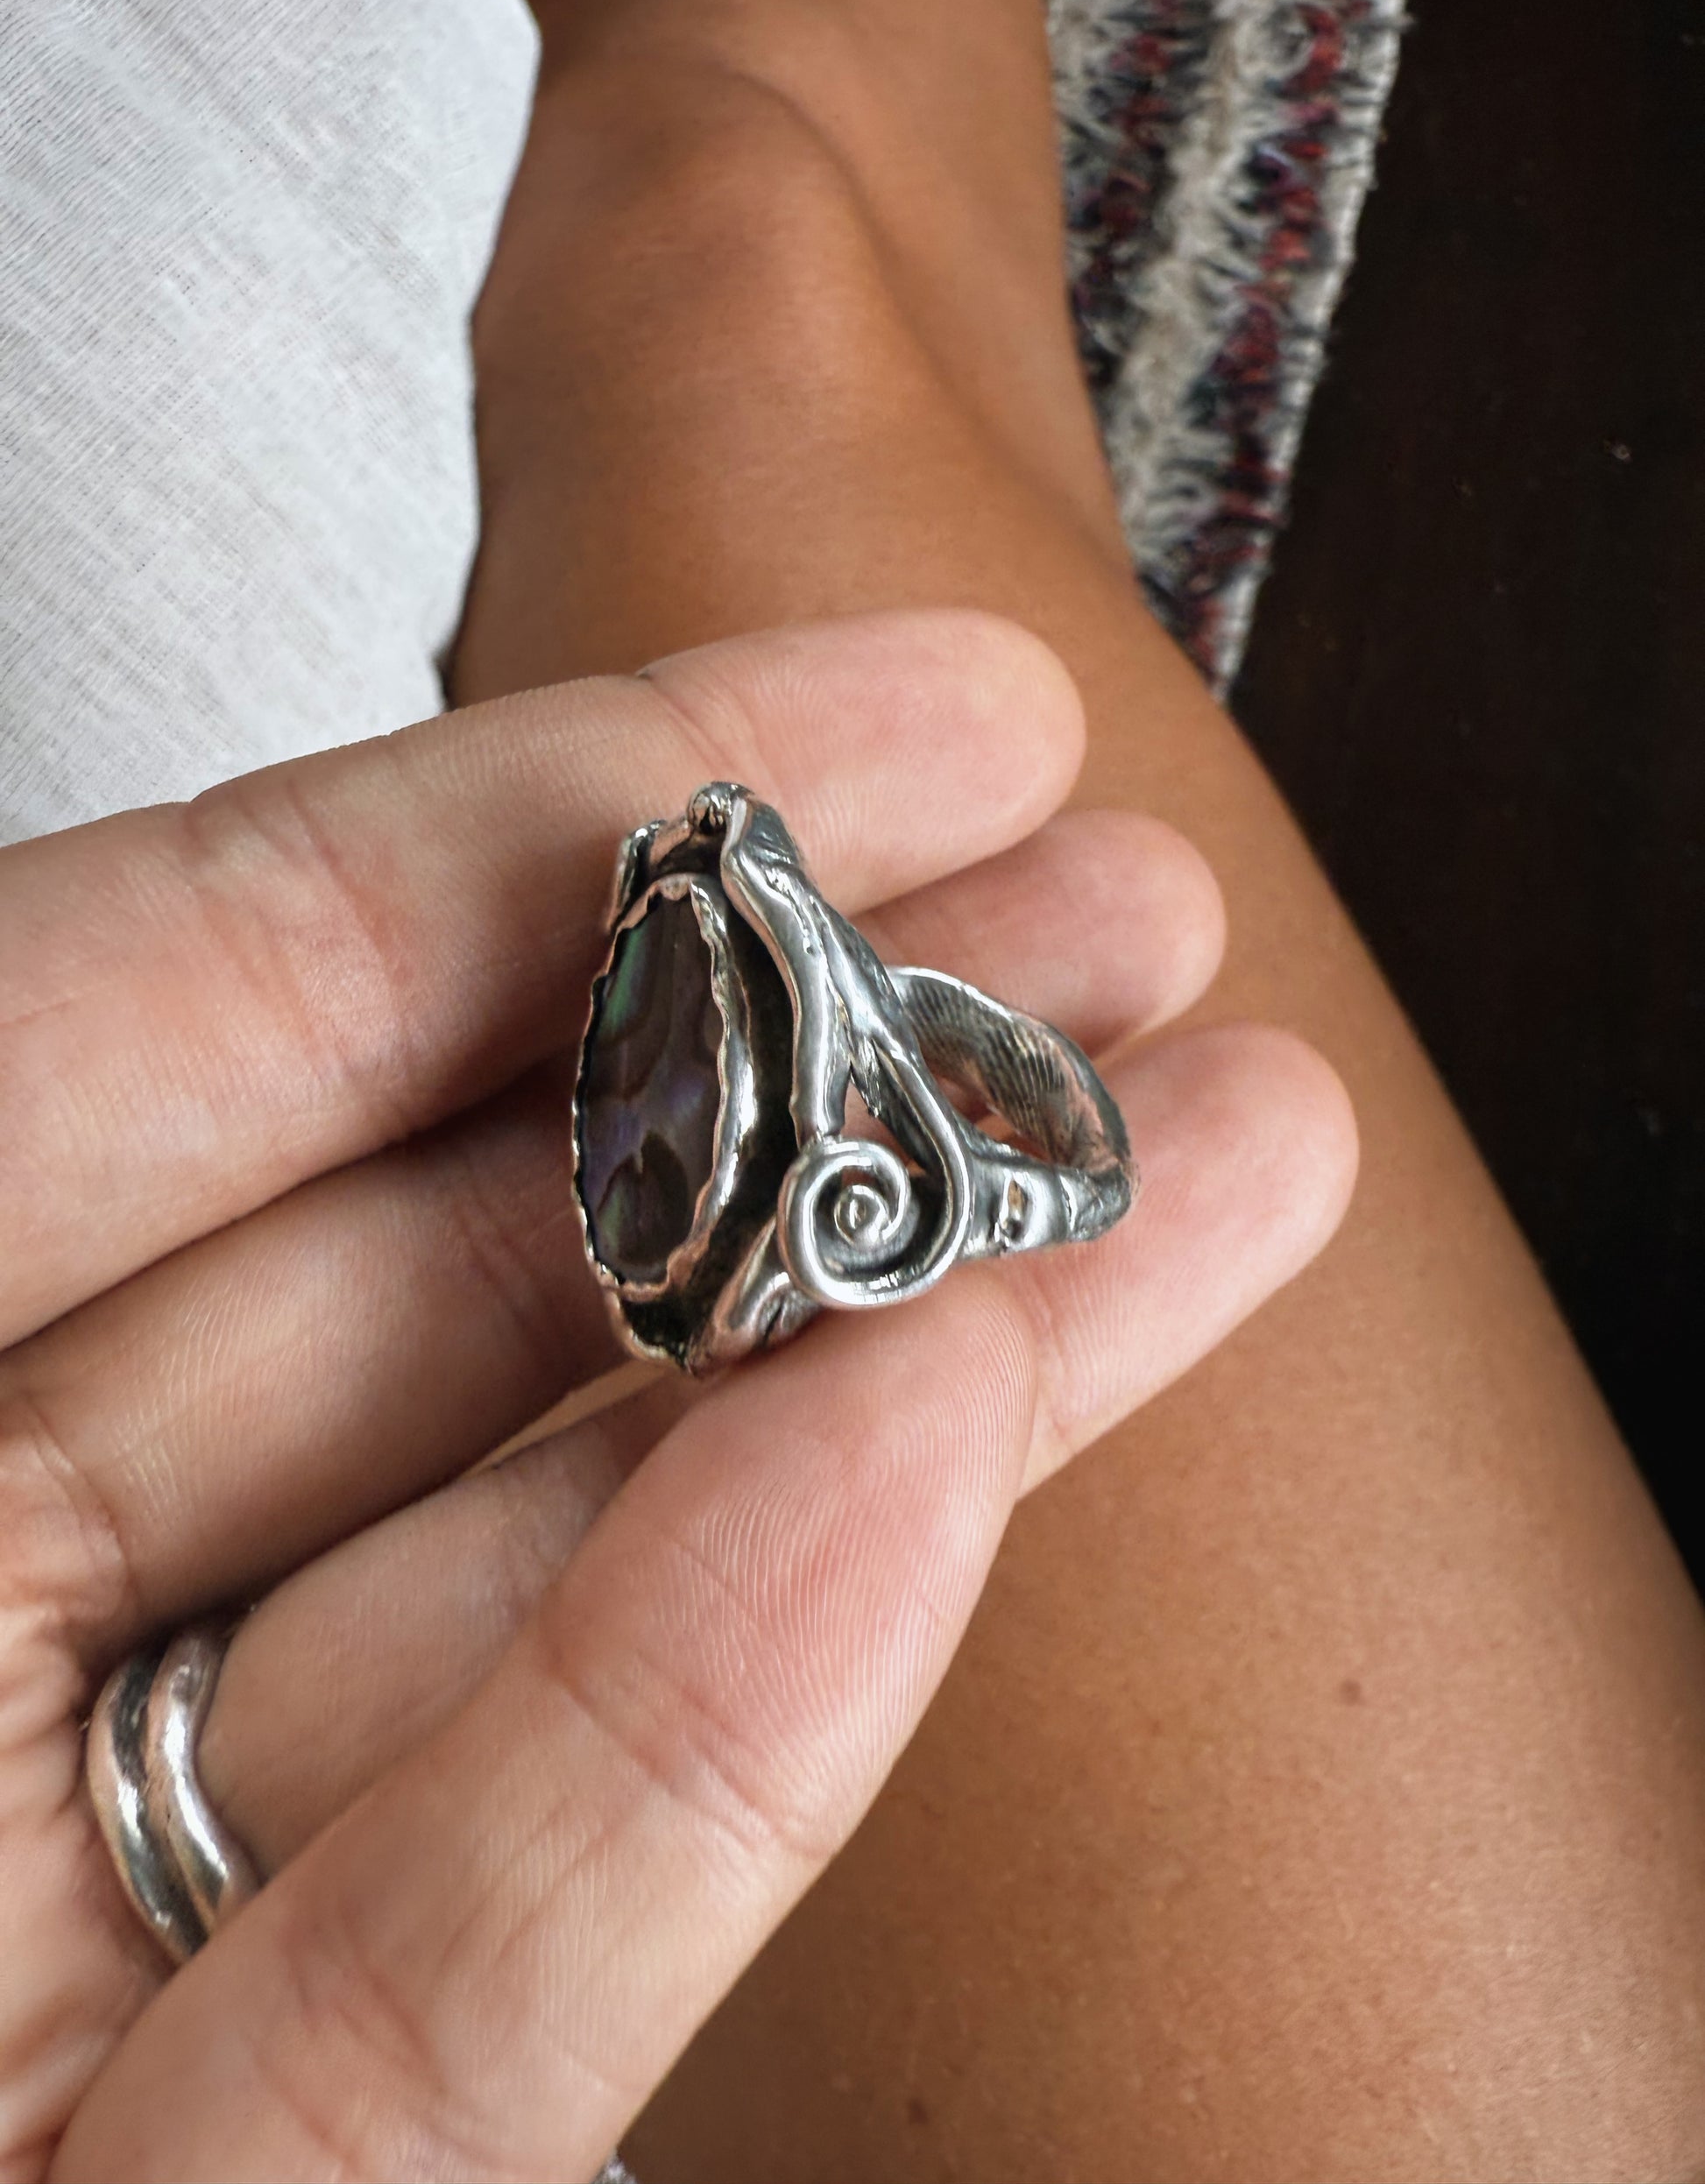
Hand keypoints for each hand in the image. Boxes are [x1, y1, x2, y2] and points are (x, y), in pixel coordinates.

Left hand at [0, 612, 1353, 2180]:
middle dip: (810, 1073)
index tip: (919, 717)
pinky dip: (712, 1750)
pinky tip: (958, 1469)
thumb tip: (790, 1318)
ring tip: (1195, 1172)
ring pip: (509, 1612)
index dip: (581, 824)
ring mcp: (54, 1930)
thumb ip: (185, 1261)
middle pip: (415, 1286)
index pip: (190, 1000)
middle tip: (1115, 927)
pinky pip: (464, 1995)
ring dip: (886, 1378)